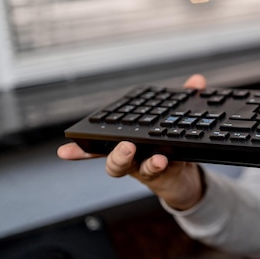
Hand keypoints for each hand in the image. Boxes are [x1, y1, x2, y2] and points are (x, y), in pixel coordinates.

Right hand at [57, 74, 208, 209]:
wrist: (187, 177)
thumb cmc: (174, 147)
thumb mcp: (179, 122)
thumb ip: (185, 101)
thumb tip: (195, 81)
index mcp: (128, 140)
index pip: (102, 141)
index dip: (81, 146)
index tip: (64, 149)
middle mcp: (131, 156)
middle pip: (112, 158)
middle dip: (114, 152)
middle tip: (124, 145)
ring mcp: (143, 167)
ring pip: (128, 168)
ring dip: (135, 160)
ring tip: (149, 155)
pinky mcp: (159, 175)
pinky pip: (155, 172)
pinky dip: (159, 164)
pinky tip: (163, 159)